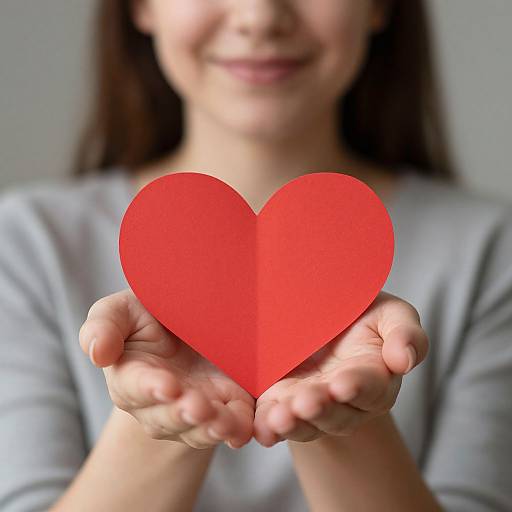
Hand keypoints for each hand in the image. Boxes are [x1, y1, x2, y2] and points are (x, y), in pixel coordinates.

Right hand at [79, 289, 253, 449]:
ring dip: (211, 427)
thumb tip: (97, 351)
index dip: (149, 388)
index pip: (135, 387)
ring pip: (200, 429)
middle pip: (168, 417)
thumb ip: (105, 324)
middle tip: (197, 407)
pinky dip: (238, 430)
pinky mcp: (226, 408)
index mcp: (131, 376)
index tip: (167, 386)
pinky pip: (232, 426)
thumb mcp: (124, 311)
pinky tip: (244, 429)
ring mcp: (195, 409)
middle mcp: (161, 402)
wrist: (189, 321)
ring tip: (222, 422)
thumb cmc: (148, 316)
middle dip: (182, 414)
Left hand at [253, 291, 428, 446]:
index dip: (357, 388)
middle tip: (306, 404)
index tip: (342, 385)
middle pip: (336, 414)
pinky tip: (261, 428)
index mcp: (374, 379)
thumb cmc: (364, 314)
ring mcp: (310, 404)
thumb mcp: (391, 315)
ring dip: (293, 424)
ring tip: (280, 419)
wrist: (324, 314)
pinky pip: (274, 422)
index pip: (370, 389)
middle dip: (320, 410)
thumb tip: (404, 360)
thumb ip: (405, 334)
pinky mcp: (280, 402)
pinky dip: (267, 427)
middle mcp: (343, 401)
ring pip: (304, 423)